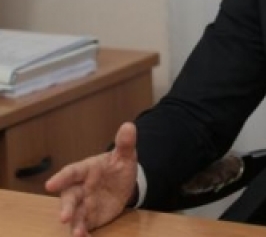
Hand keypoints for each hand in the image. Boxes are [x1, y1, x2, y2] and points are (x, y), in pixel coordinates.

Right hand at [45, 122, 138, 236]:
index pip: (72, 172)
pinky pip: (84, 226)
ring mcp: (83, 204)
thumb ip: (125, 143)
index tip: (50, 185)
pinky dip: (83, 233)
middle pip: (69, 198)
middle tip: (63, 217)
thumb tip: (129, 126)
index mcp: (86, 170)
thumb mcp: (125, 155)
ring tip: (77, 234)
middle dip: (65, 208)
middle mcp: (80, 188)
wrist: (125, 183)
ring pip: (75, 215)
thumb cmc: (118, 167)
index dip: (61, 178)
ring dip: (74, 225)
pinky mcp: (89, 218)